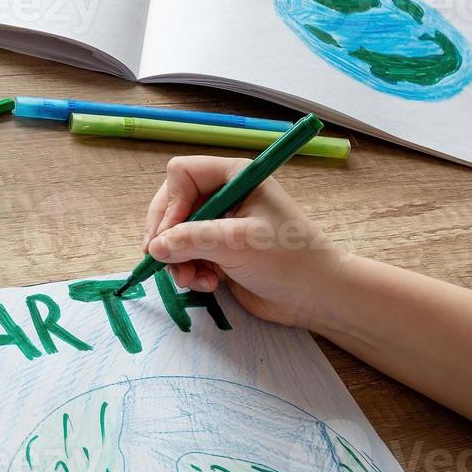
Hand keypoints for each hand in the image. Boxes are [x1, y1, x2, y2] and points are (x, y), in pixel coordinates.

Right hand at [140, 156, 350, 326]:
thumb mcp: (237, 243)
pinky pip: (187, 256)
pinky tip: (208, 285)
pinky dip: (190, 271)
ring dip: (177, 260)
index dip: (171, 204)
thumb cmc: (288, 259)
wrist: (317, 296)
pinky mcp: (219, 252)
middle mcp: (225, 196)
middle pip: (172, 205)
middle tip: (164, 260)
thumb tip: (154, 248)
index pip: (181, 175)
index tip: (171, 235)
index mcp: (234, 177)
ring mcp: (221, 225)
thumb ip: (191, 240)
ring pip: (175, 235)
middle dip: (167, 236)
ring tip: (193, 279)